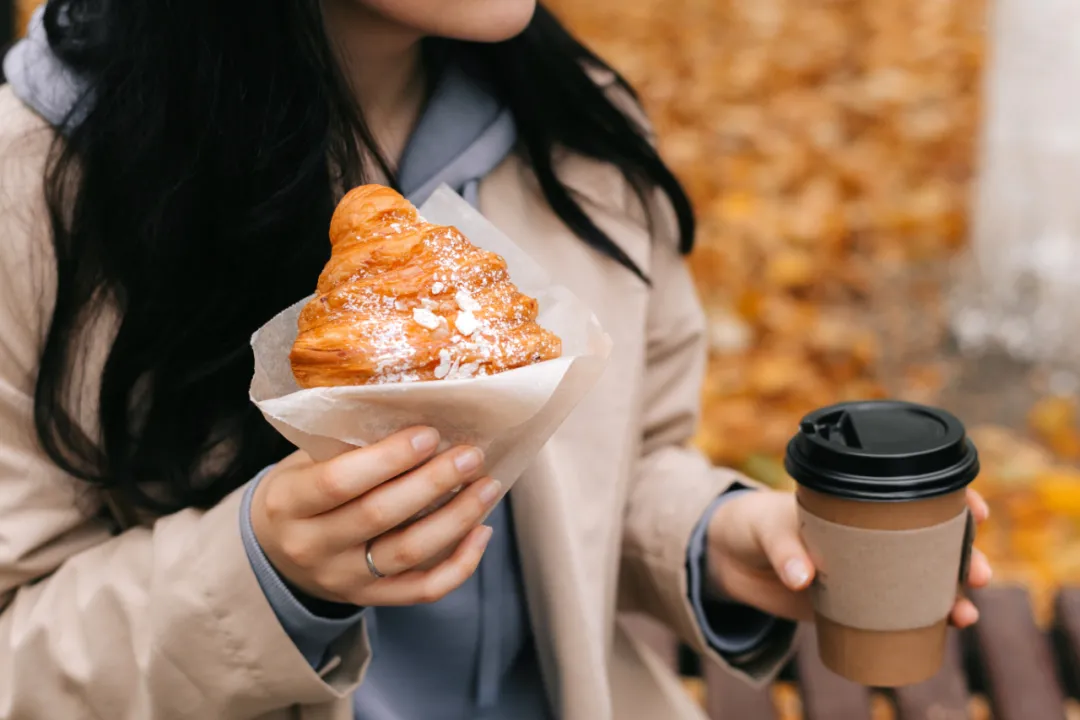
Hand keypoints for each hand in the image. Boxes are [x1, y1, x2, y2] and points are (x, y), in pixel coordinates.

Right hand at [250, 426, 501, 605]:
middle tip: (470, 455)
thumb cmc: (302, 490)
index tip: (429, 434)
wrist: (275, 554)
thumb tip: (419, 417)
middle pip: (380, 515)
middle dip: (433, 482)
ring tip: (487, 486)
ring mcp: (343, 579)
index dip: (388, 458)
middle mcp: (312, 546)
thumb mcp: (304, 463)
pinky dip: (460, 563)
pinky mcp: (370, 599)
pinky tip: (482, 531)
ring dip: (456, 518)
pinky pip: (423, 589)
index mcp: (288, 503)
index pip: (338, 482)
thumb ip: (347, 448)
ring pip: (408, 553)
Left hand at [706, 488, 992, 625]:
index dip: (953, 500)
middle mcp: (871, 534)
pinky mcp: (854, 602)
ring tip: (965, 613)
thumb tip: (803, 578)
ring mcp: (866, 569)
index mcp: (857, 503)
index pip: (914, 493)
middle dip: (964, 556)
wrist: (731, 559)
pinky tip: (944, 632)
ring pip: (924, 579)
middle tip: (979, 574)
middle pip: (932, 541)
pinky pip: (897, 611)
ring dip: (952, 595)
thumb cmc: (755, 526)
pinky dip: (923, 621)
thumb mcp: (767, 528)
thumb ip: (784, 549)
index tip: (975, 511)